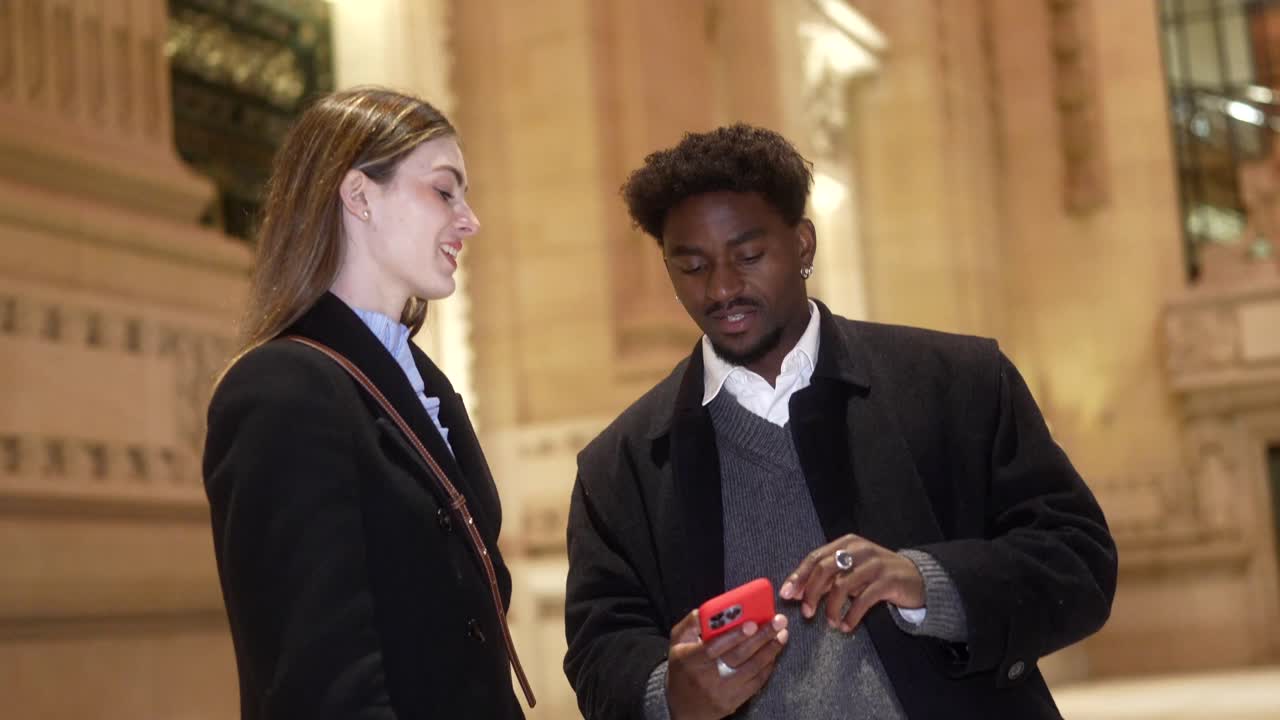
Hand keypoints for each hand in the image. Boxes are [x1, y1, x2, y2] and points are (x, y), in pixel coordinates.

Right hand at [665, 608, 788, 719]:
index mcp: (690, 659)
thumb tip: (708, 610)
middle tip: (779, 622)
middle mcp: (706, 677)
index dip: (735, 635)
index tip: (753, 623)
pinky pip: (755, 684)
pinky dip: (767, 668)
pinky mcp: (733, 703)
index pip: (714, 646)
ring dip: (770, 651)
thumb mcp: (677, 643)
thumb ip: (691, 624)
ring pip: (751, 670)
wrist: (681, 708)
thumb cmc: (682, 668)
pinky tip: (773, 655)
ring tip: (782, 635)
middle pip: (738, 656)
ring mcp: (721, 692)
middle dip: (762, 637)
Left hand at [779, 534, 923, 632]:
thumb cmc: (876, 575)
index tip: (787, 594)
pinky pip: (863, 600)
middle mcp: (858, 549)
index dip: (799, 576)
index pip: (815, 557)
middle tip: (806, 612)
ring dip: (831, 607)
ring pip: (842, 585)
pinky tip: (846, 626)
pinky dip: (851, 616)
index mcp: (846, 543)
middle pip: (825, 569)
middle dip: (811, 592)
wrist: (916, 578)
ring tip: (830, 622)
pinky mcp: (887, 580)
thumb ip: (828, 578)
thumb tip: (799, 592)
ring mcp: (874, 563)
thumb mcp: (851, 571)